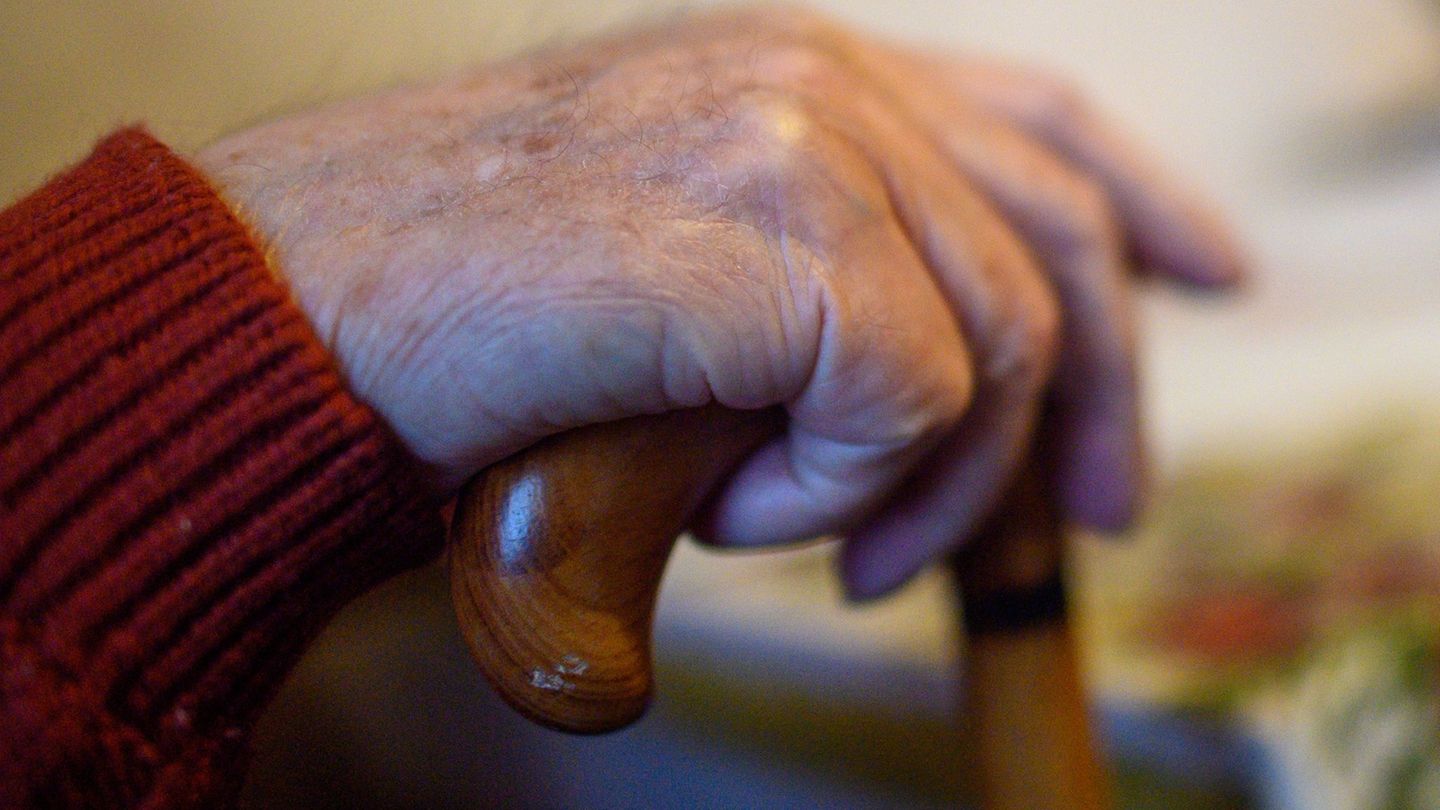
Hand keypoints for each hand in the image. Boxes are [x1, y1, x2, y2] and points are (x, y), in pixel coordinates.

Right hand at [196, 5, 1242, 597]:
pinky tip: (730, 511)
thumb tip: (966, 391)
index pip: (1034, 117)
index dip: (1141, 204)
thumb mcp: (685, 280)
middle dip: (1095, 404)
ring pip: (998, 341)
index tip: (1205, 283)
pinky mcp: (772, 226)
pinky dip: (835, 490)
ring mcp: (797, 133)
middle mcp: (815, 74)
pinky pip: (905, 396)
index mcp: (799, 69)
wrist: (296, 315)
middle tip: (1085, 526)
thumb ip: (822, 285)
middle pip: (1056, 240)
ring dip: (928, 488)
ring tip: (832, 554)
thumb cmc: (472, 319)